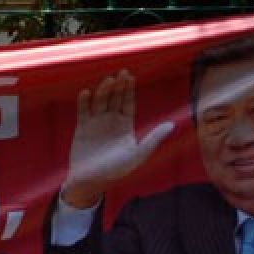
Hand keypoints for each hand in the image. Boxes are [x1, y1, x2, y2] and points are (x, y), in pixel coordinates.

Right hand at [63, 69, 173, 208]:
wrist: (90, 181)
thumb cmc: (115, 170)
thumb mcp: (138, 154)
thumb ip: (153, 139)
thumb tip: (172, 125)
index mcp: (125, 126)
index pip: (128, 102)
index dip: (129, 90)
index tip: (130, 77)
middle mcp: (111, 121)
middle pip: (115, 98)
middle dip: (118, 86)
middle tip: (120, 73)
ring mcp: (96, 124)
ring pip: (100, 102)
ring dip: (103, 91)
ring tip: (107, 81)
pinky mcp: (82, 128)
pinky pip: (83, 111)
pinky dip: (84, 102)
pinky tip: (86, 92)